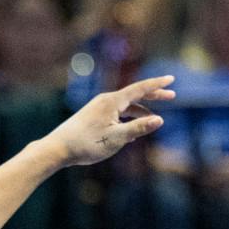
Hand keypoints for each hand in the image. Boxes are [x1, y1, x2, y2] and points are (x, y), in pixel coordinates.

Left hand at [45, 75, 173, 168]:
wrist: (57, 149)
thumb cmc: (86, 144)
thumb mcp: (116, 138)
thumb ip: (138, 128)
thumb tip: (160, 120)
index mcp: (112, 101)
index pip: (140, 88)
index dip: (157, 84)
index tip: (171, 79)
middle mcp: (105, 101)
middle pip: (134, 95)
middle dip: (153, 95)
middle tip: (171, 96)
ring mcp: (98, 108)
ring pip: (125, 106)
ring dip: (140, 111)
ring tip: (152, 120)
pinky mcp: (92, 116)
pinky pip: (116, 114)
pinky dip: (127, 118)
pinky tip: (130, 131)